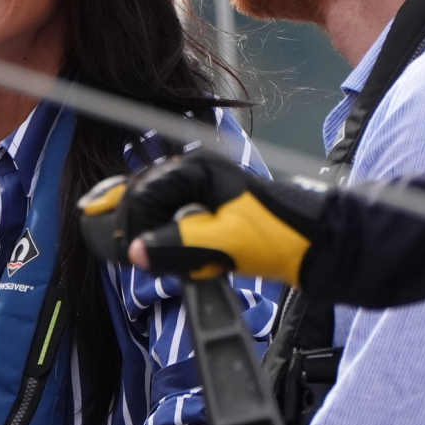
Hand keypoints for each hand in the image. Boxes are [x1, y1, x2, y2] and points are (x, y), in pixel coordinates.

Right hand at [77, 151, 326, 284]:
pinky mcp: (207, 209)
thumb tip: (134, 251)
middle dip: (128, 217)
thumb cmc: (272, 236)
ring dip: (140, 224)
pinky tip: (148, 243)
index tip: (127, 254)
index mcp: (197, 170)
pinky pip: (169, 215)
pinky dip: (157, 230)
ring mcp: (201, 189)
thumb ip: (177, 245)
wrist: (313, 244)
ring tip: (121, 240)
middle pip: (143, 192)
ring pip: (153, 203)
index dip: (131, 224)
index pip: (144, 193)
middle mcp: (195, 172)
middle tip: (112, 240)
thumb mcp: (225, 243)